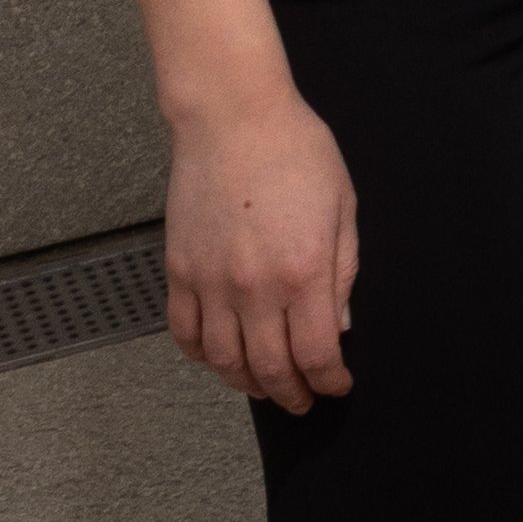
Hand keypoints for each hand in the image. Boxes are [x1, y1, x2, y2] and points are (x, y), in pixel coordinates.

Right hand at [165, 82, 358, 409]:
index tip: (338, 386)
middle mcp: (253, 286)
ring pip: (221, 359)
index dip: (329, 381)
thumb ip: (343, 274)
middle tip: (303, 402)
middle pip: (269, 367)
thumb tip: (340, 325)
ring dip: (245, 383)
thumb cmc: (297, 153)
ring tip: (264, 388)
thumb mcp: (344, 210)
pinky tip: (217, 359)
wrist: (234, 119)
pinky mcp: (179, 269)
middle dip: (290, 394)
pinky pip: (183, 331)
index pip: (316, 354)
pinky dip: (199, 355)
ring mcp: (210, 281)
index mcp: (304, 272)